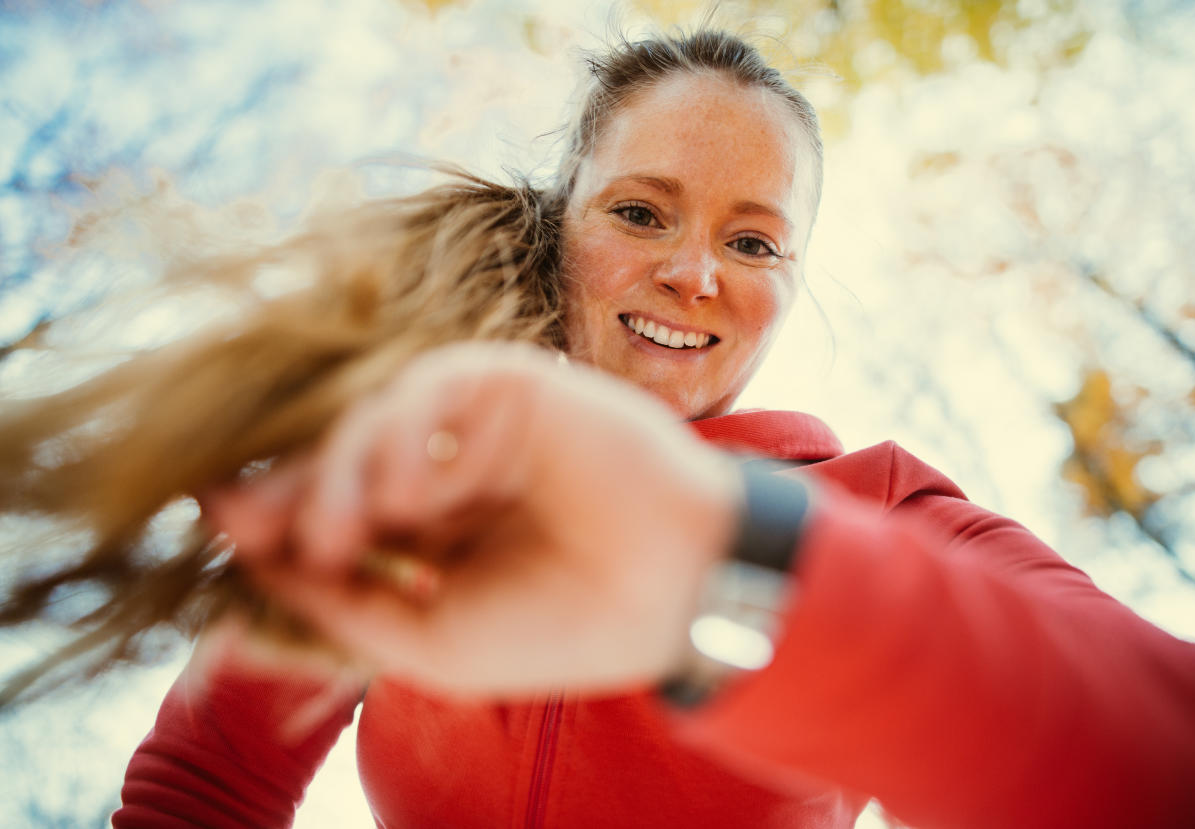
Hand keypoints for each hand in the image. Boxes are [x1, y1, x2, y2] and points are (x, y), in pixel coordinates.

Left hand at [207, 342, 740, 696]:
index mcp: (438, 531)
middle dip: (291, 491)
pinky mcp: (510, 383)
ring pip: (372, 420)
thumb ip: (342, 600)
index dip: (277, 518)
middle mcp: (450, 469)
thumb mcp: (431, 640)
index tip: (219, 526)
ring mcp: (478, 426)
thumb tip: (249, 562)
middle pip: (341, 457)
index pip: (340, 510)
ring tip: (342, 533)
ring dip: (339, 472)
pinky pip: (426, 386)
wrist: (675, 591)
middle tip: (249, 522)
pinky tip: (403, 491)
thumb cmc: (564, 626)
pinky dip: (398, 432)